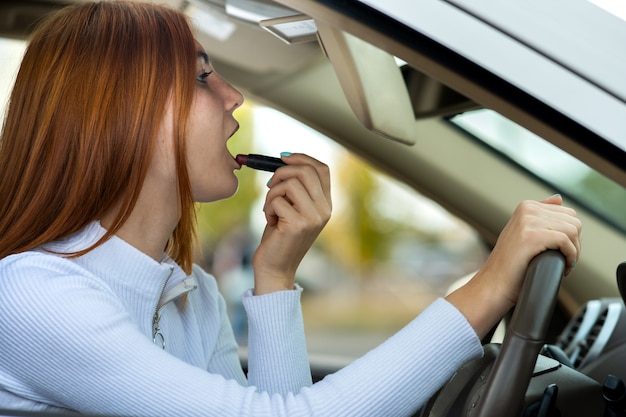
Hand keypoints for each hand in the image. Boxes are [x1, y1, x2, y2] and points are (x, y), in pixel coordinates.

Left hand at [252, 153, 331, 293]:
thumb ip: (296, 187)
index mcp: (326, 204)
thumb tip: (285, 157)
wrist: (275, 268)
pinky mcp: (297, 225)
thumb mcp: (293, 208)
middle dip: (281, 172)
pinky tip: (270, 222)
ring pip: (289, 184)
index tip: (282, 158)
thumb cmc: (279, 235)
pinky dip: (267, 208)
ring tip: (270, 209)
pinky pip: (277, 200)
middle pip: (306, 171)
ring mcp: (313, 218)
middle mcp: (325, 210)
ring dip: (272, 193)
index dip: (301, 158)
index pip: (322, 169)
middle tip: (270, 186)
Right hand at [446, 194, 581, 337]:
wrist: (493, 285)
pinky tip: (564, 267)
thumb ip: (541, 215)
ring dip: (574, 251)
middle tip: (565, 260)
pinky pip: (566, 241)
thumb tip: (558, 198)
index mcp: (526, 206)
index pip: (568, 213)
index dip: (571, 236)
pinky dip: (571, 256)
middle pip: (573, 221)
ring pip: (572, 230)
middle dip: (575, 243)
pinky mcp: (531, 236)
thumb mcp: (524, 233)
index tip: (562, 252)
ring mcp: (528, 221)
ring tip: (564, 264)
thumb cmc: (510, 266)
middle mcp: (527, 209)